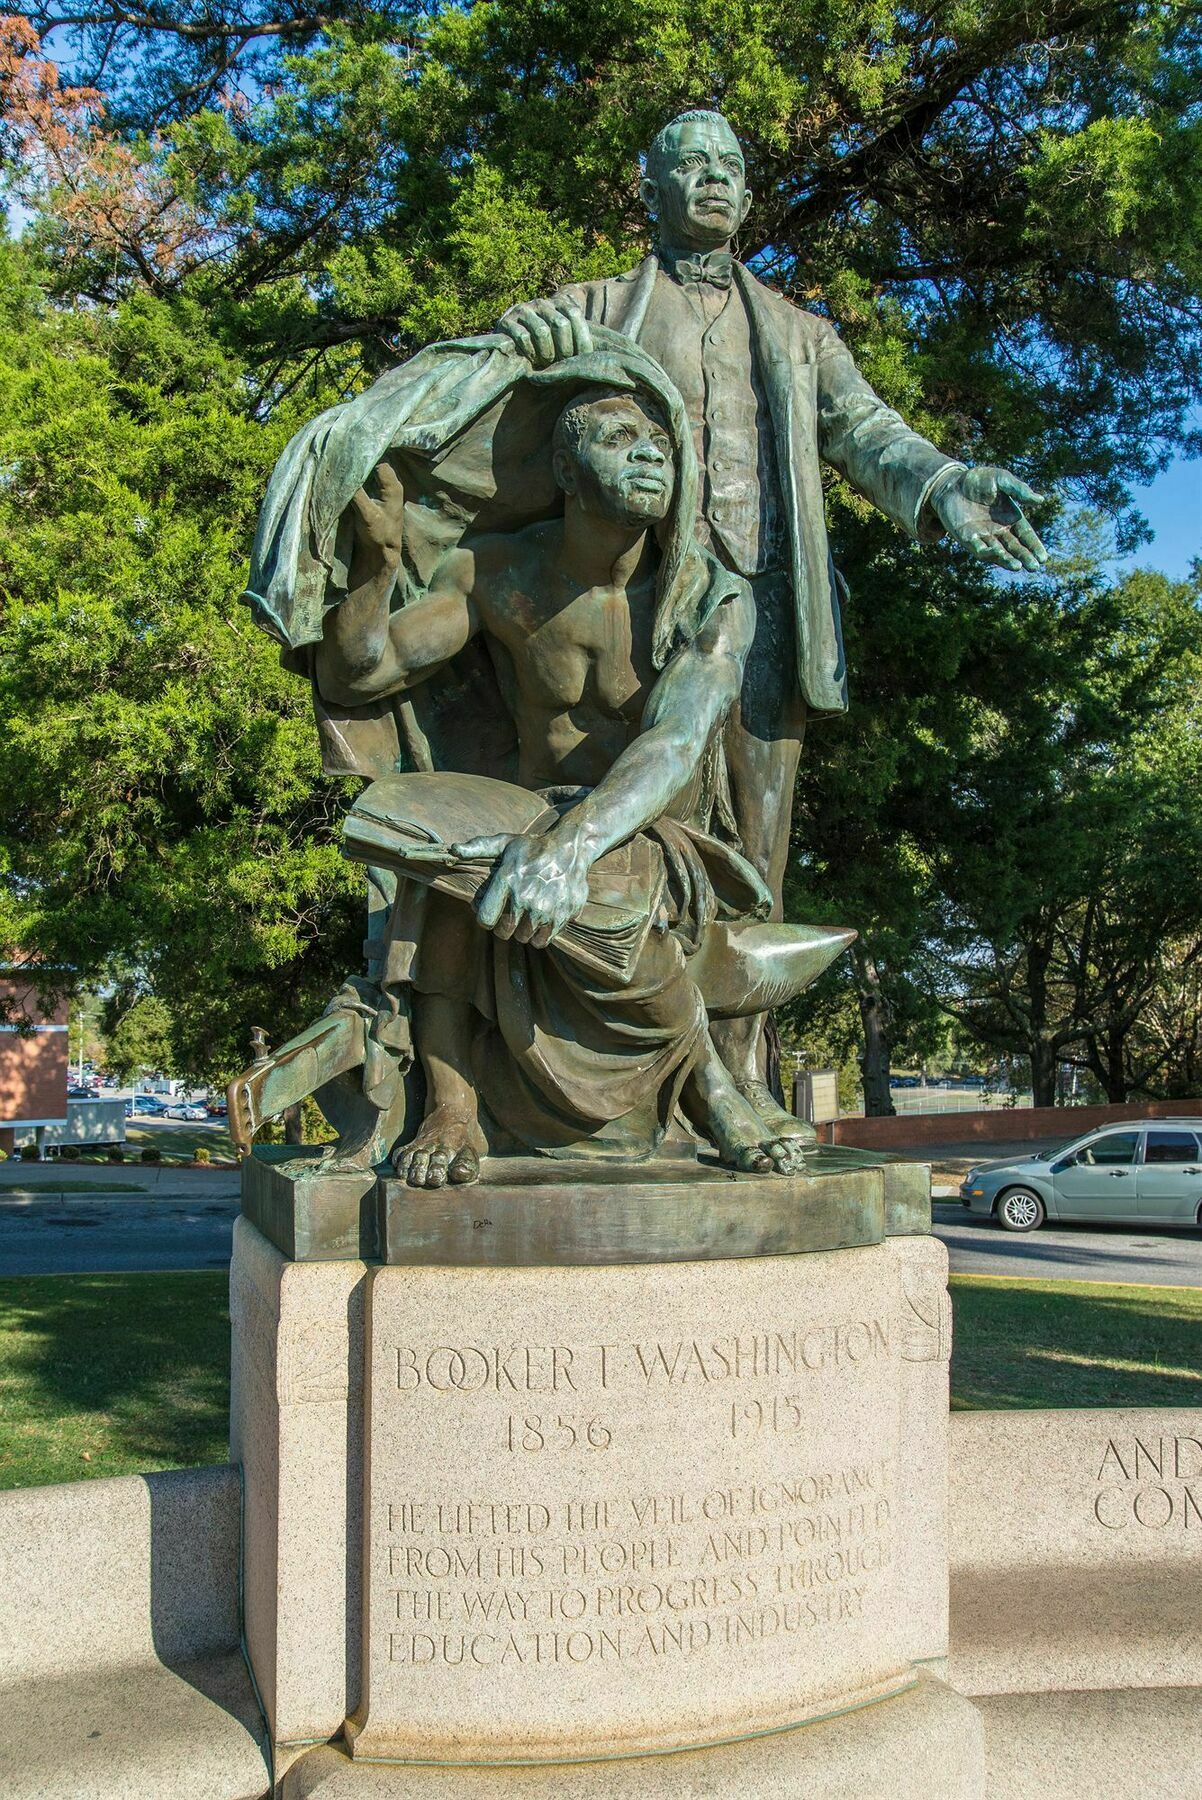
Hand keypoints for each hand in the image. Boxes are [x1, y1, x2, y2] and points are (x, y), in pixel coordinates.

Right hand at [348, 460, 405, 585]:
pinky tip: (337, 471)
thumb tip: (341, 473)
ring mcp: (377, 488)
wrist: (379, 556)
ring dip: (351, 465)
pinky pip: (359, 479)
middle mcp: (387, 483)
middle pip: (370, 461)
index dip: (362, 452)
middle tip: (336, 449)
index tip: (345, 449)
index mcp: (393, 485)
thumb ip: (356, 493)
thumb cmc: (379, 536)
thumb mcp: (367, 515)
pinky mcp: (369, 494)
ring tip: (334, 457)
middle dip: (355, 456)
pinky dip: (349, 475)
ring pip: (364, 469)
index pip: (377, 458)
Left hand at [454, 831, 591, 946]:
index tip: (491, 912)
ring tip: (527, 914)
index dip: (485, 918)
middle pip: (504, 932)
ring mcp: (544, 909)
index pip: (485, 919)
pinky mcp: (561, 917)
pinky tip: (541, 921)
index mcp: (507, 880)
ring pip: (523, 937)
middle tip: (511, 914)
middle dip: (504, 926)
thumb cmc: (532, 847)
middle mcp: (524, 897)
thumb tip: (453, 850)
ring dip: (523, 930)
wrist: (570, 848)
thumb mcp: (505, 842)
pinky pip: (542, 941)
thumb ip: (478, 847)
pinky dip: (540, 935)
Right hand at [497, 296, 592, 366]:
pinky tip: (529, 360)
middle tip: (560, 363)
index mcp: (559, 304)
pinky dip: (529, 352)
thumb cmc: (545, 348)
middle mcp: (541, 303)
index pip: (575, 316)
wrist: (509, 346)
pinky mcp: (505, 322)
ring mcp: (523, 311)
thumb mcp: (566, 340)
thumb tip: (628, 350)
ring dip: (546, 353)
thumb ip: (585, 339)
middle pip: (560, 325)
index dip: (581, 339)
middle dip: (563, 350)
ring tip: (544, 362)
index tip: (580, 358)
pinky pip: (523, 337)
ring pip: (541, 332)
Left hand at [931, 466, 1048, 572]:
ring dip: (1007, 560)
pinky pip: (979, 549)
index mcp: (1011, 518)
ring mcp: (983, 536)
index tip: (1043, 557)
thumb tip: (1040, 500)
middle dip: (1025, 557)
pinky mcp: (967, 538)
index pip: (1026, 535)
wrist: (951, 483)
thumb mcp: (1001, 480)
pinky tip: (997, 555)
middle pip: (1014, 547)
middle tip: (1034, 567)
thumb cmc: (978, 480)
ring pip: (998, 552)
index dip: (1034, 546)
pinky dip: (988, 553)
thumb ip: (1019, 490)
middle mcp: (999, 530)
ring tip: (1018, 566)